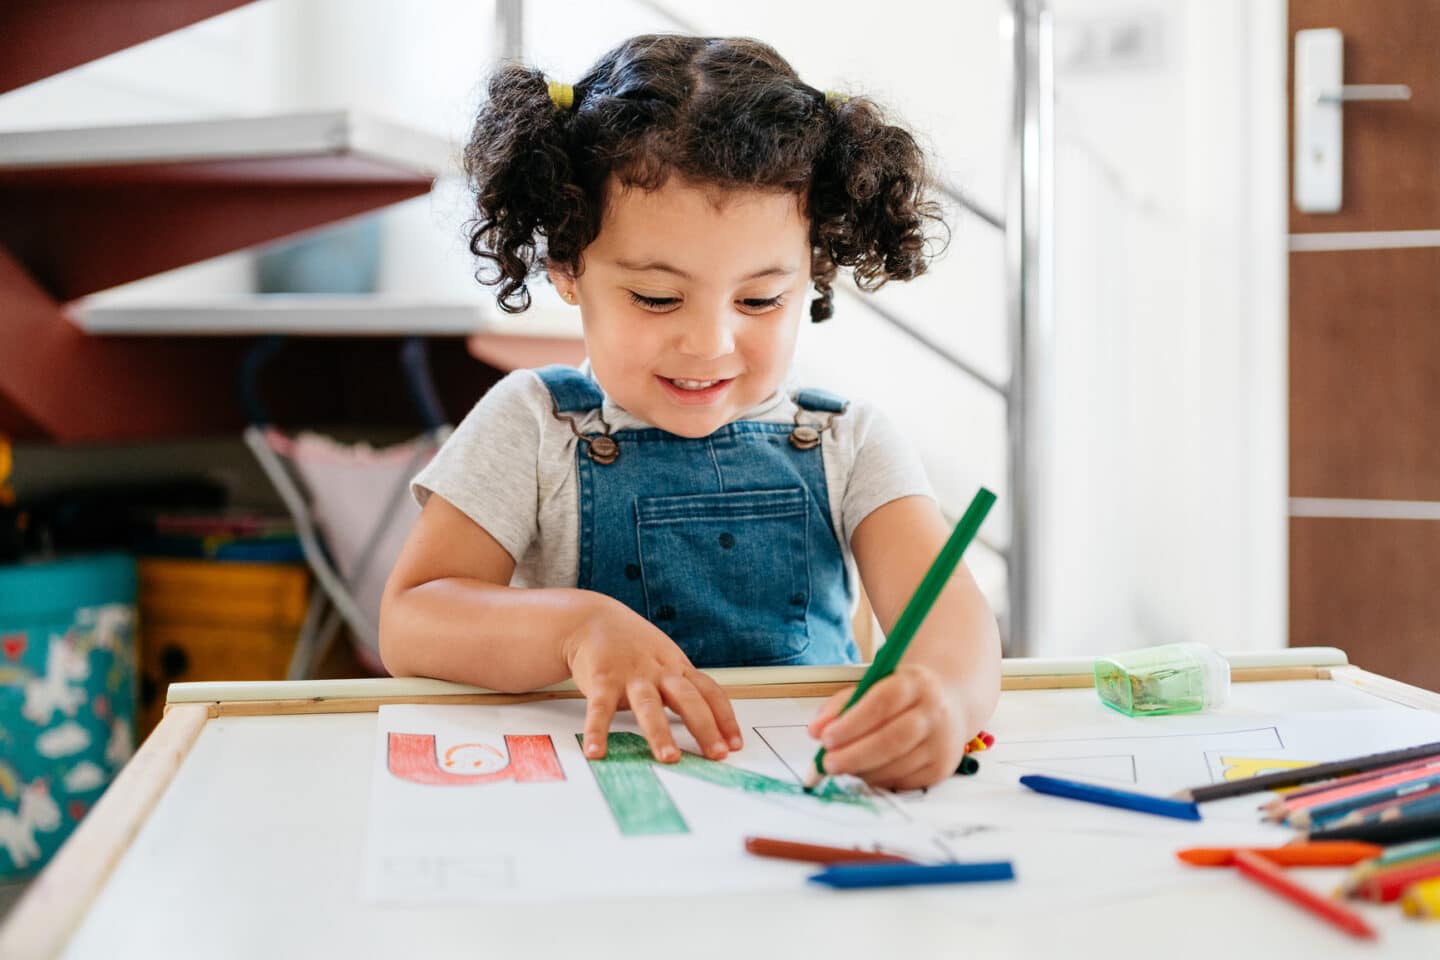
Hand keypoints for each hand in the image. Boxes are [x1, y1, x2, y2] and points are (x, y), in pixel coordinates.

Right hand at [562, 596, 742, 763]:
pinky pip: (601, 708)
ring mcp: (631, 675)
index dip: (725, 718)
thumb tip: (707, 726)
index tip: (735, 744)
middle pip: (687, 699)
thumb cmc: (633, 647)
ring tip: (669, 757)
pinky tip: (597, 752)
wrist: (592, 619)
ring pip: (649, 705)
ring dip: (660, 732)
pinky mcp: (602, 678)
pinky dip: (597, 731)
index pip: (710, 692)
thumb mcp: (665, 660)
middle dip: (704, 727)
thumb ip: (682, 689)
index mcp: (678, 668)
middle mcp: (659, 671)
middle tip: (716, 754)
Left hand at [807, 663, 964, 789]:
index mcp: (915, 683)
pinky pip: (903, 781)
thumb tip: (814, 731)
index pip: (882, 703)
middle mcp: (934, 712)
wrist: (948, 704)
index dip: (852, 723)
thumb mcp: (872, 687)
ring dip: (862, 770)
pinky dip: (877, 779)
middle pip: (892, 739)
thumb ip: (841, 706)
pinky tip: (865, 770)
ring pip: (896, 765)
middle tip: (828, 763)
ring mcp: (942, 743)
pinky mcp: (942, 768)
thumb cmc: (901, 696)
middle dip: (854, 755)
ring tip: (843, 765)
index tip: (825, 738)